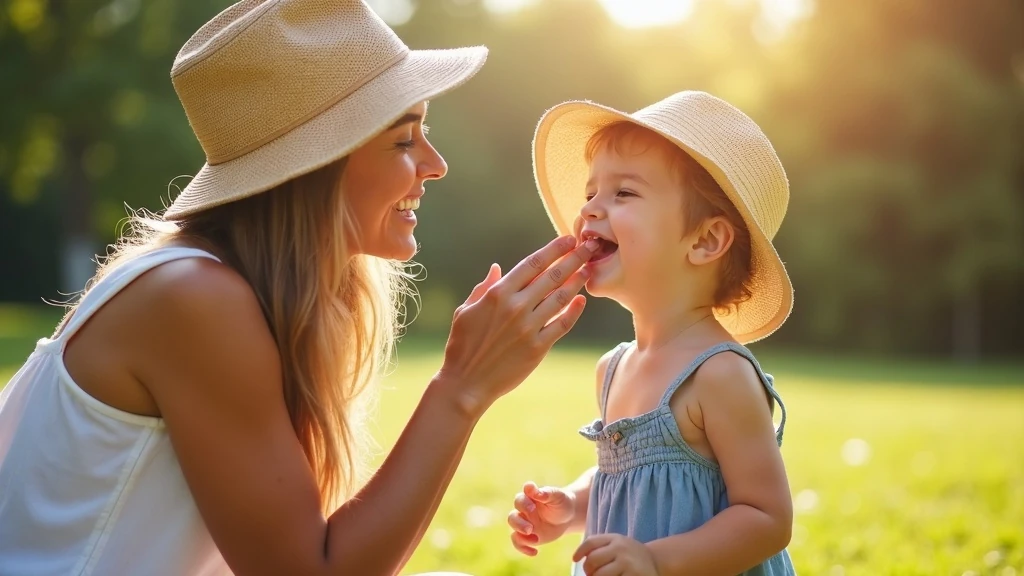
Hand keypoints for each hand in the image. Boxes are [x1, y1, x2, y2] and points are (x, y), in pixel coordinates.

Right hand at [436, 236, 597, 415]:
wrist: (466, 383)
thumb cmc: (462, 345)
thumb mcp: (465, 311)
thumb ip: (484, 288)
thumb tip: (497, 268)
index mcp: (497, 294)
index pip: (532, 264)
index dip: (553, 249)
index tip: (568, 239)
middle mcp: (516, 307)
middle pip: (552, 276)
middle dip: (573, 259)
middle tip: (589, 248)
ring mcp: (528, 328)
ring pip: (560, 299)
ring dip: (576, 282)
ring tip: (588, 270)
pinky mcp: (538, 348)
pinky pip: (561, 326)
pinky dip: (573, 312)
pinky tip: (581, 301)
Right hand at [508, 482, 575, 554]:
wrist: (566, 517)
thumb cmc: (561, 503)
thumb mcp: (558, 497)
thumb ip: (546, 493)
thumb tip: (533, 490)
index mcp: (530, 496)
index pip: (522, 497)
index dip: (524, 501)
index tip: (532, 505)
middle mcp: (523, 509)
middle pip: (513, 515)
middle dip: (519, 523)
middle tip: (530, 529)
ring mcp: (523, 522)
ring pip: (513, 527)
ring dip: (520, 534)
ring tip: (536, 539)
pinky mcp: (526, 535)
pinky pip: (517, 541)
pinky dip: (523, 548)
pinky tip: (534, 552)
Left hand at [573, 534, 658, 575]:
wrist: (656, 563)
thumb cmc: (631, 555)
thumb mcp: (618, 545)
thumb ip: (600, 547)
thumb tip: (577, 558)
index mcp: (615, 538)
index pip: (591, 542)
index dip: (580, 551)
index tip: (575, 559)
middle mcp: (621, 548)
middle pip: (592, 560)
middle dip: (588, 570)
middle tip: (592, 574)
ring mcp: (627, 563)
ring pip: (599, 575)